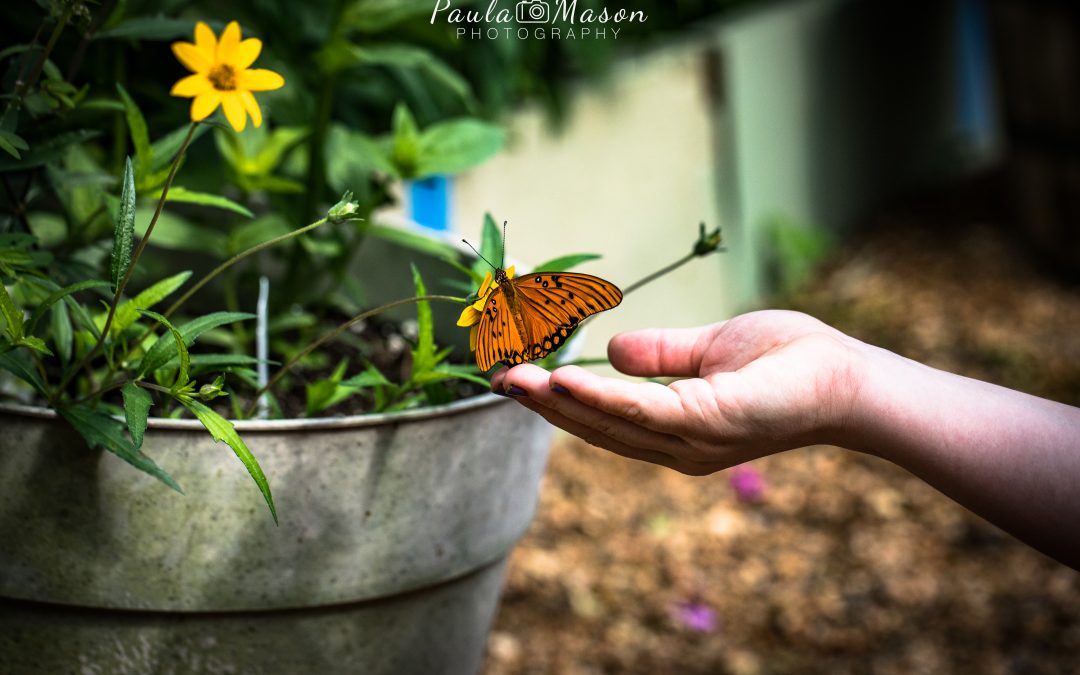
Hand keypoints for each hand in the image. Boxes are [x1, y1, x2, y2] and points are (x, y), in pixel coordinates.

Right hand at [490, 310, 865, 473]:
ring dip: (558, 401)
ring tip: (514, 379)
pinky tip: (562, 378)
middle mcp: (675, 447)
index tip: (517, 379)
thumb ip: (660, 355)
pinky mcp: (706, 425)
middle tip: (496, 378)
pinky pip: (640, 410)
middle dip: (544, 404)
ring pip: (608, 423)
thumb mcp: (708, 351)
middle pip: (595, 427)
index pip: (603, 419)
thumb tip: (611, 348)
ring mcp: (690, 442)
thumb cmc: (787, 361)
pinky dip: (598, 395)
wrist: (845, 376)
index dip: (559, 401)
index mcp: (673, 429)